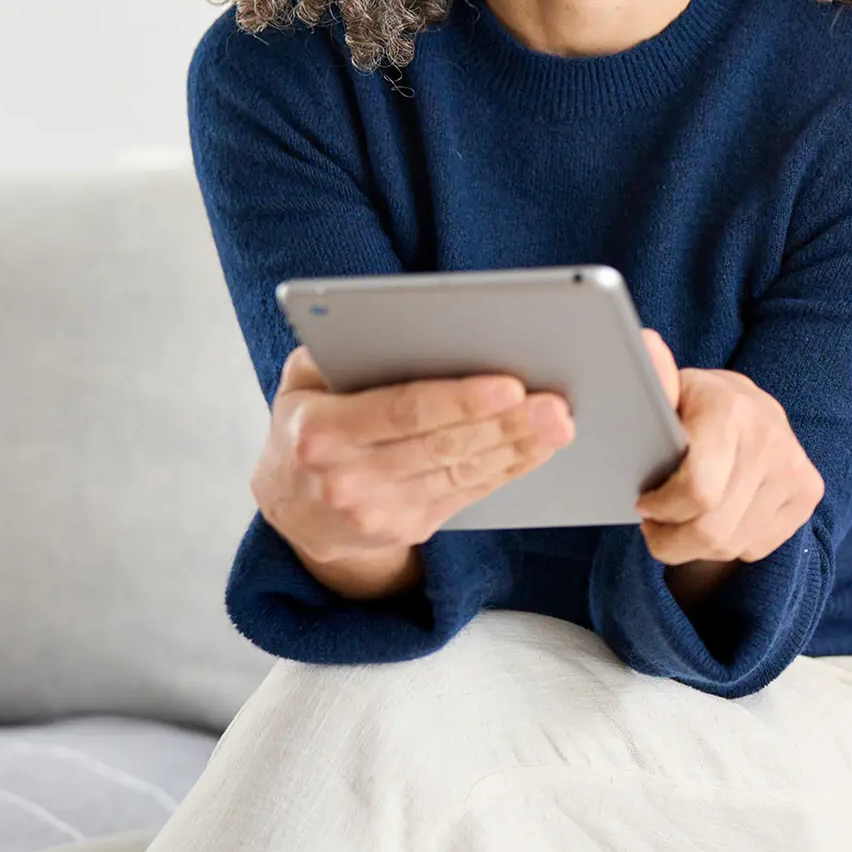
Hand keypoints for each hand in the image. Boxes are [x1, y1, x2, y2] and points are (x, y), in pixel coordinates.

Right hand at [252, 347, 573, 598]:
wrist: (292, 509)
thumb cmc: (307, 424)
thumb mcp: (300, 382)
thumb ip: (333, 351)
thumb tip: (394, 324)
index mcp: (320, 432)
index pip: (402, 412)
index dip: (459, 401)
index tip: (508, 385)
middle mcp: (347, 479)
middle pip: (442, 446)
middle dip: (505, 424)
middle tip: (554, 401)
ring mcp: (379, 512)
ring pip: (462, 472)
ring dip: (517, 447)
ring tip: (558, 421)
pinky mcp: (407, 528)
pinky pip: (468, 494)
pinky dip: (507, 469)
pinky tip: (535, 446)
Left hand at [633, 331, 823, 586]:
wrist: (749, 407)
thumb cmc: (693, 406)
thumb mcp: (666, 391)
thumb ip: (651, 378)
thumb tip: (645, 344)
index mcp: (729, 408)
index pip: (697, 491)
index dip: (662, 509)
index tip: (644, 503)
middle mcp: (770, 437)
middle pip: (712, 529)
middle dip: (671, 538)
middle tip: (655, 525)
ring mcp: (795, 467)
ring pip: (732, 544)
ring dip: (696, 546)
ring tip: (680, 521)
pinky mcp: (809, 491)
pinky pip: (756, 547)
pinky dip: (727, 544)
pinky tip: (717, 517)